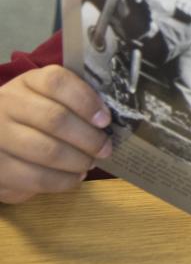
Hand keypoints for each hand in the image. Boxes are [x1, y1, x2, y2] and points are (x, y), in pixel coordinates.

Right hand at [0, 66, 111, 203]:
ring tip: (90, 163)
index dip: (85, 100)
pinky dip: (63, 180)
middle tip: (105, 149)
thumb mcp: (49, 98)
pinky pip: (36, 178)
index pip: (56, 82)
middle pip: (55, 118)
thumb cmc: (33, 115)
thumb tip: (108, 117)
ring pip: (47, 151)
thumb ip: (75, 100)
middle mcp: (7, 105)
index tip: (105, 120)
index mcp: (27, 82)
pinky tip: (74, 177)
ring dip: (78, 160)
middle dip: (89, 138)